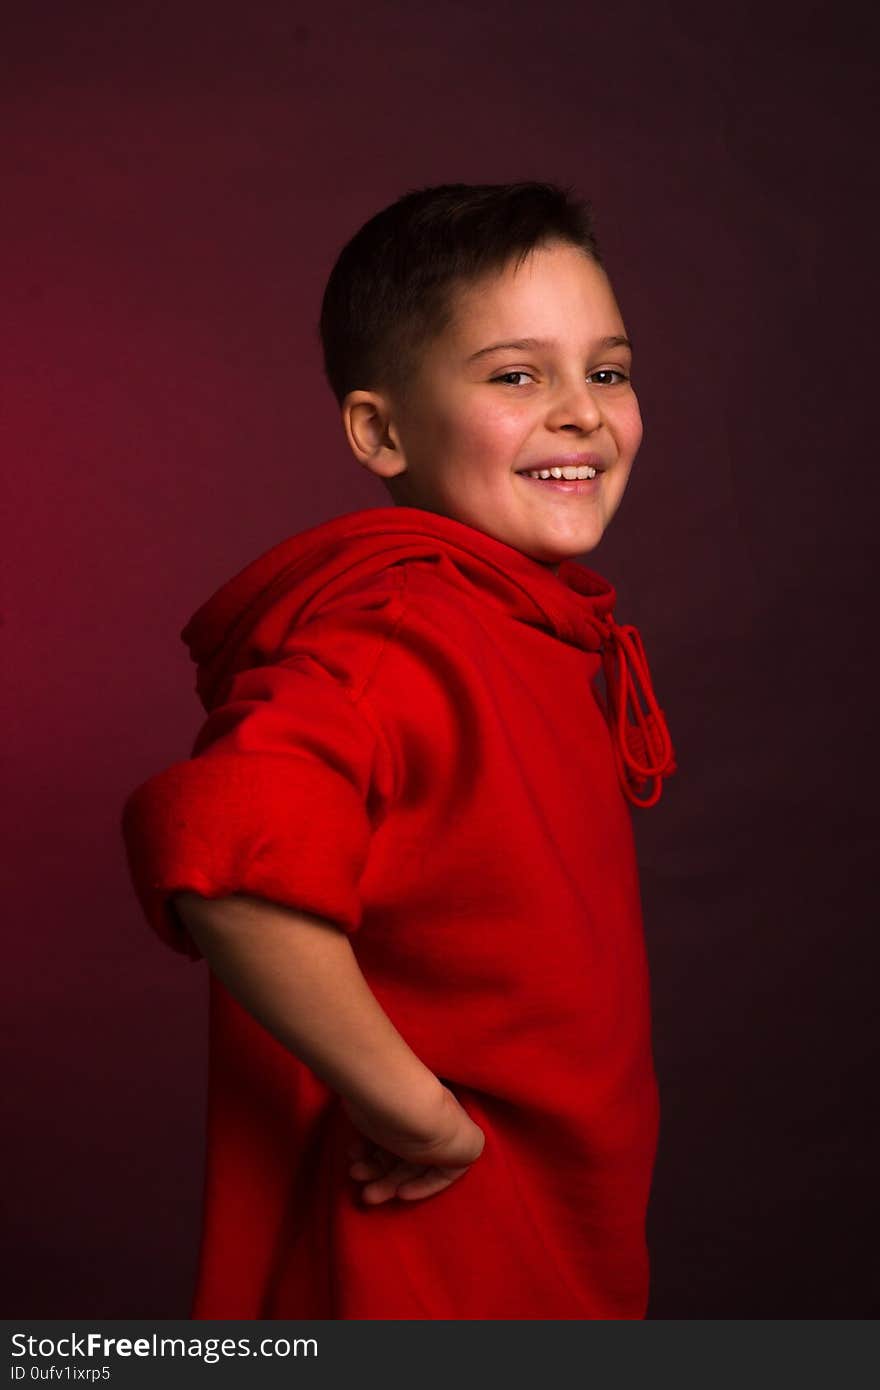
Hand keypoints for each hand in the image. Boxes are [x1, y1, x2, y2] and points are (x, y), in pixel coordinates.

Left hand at [342, 1084, 484, 1203]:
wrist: (393, 1096)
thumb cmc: (432, 1126)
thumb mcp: (467, 1144)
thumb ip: (469, 1150)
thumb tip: (459, 1159)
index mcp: (451, 1135)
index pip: (443, 1168)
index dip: (424, 1186)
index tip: (402, 1194)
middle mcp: (425, 1128)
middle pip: (409, 1165)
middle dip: (388, 1184)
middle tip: (367, 1196)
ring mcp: (400, 1121)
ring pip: (387, 1156)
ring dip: (372, 1171)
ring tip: (355, 1173)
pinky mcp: (378, 1114)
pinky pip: (371, 1141)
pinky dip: (362, 1153)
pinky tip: (353, 1153)